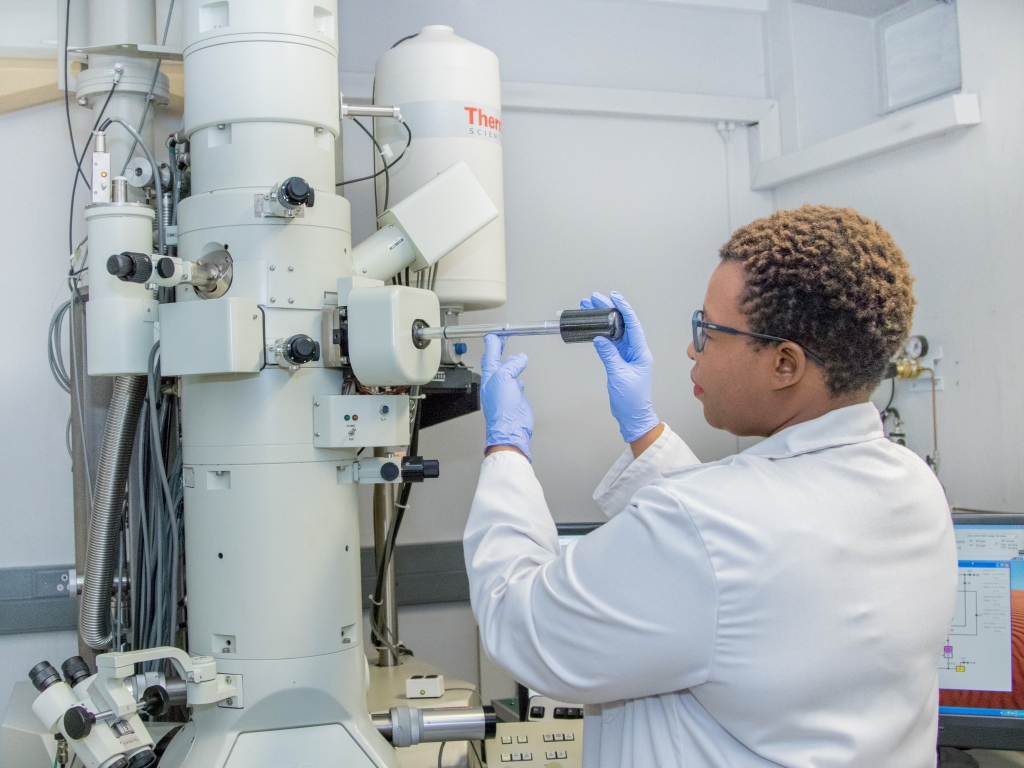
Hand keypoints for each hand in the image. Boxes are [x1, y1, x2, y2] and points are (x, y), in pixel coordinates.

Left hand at [480, 334, 533, 460]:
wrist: (511, 430)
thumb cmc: (503, 409)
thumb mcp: (504, 379)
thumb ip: (511, 366)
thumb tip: (519, 357)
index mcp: (489, 376)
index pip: (489, 354)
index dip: (492, 342)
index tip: (495, 333)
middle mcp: (494, 383)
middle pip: (496, 361)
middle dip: (499, 348)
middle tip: (502, 338)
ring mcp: (504, 391)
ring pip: (506, 371)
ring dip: (509, 362)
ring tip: (513, 354)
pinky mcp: (514, 398)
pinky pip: (515, 384)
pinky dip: (517, 377)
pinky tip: (519, 378)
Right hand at [580, 291, 658, 442]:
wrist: (633, 415)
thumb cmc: (632, 400)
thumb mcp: (619, 375)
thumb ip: (609, 356)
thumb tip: (600, 339)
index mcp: (641, 352)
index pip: (632, 324)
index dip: (623, 308)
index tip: (613, 296)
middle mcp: (636, 350)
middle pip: (622, 324)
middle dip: (609, 309)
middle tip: (594, 299)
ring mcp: (628, 355)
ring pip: (615, 331)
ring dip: (603, 320)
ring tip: (589, 308)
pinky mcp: (620, 361)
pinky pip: (611, 342)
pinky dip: (602, 333)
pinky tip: (593, 327)